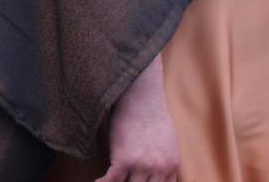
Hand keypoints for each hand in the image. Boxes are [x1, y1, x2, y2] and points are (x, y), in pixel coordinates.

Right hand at [96, 56, 179, 181]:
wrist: (140, 96)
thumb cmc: (152, 114)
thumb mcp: (168, 141)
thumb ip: (165, 160)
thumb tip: (160, 168)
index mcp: (171, 166)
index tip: (140, 181)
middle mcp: (158, 169)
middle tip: (126, 179)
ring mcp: (140, 166)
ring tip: (113, 179)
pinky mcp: (123, 160)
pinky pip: (112, 180)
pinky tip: (98, 181)